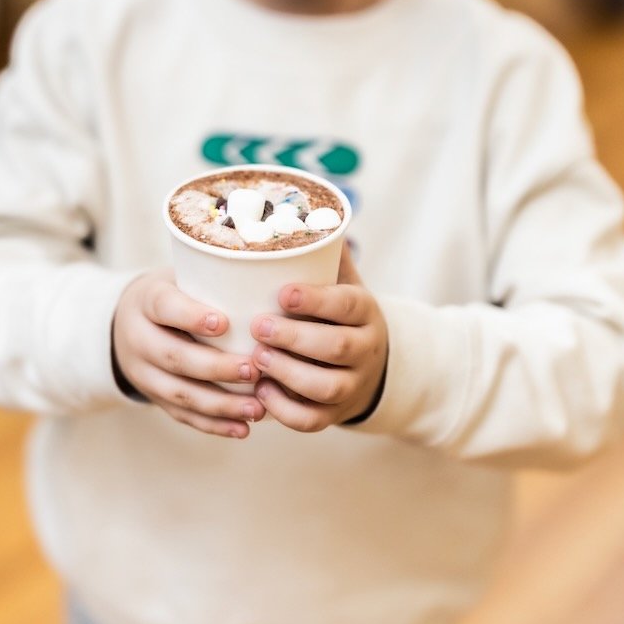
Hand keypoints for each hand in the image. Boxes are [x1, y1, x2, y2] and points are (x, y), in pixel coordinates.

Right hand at [112, 272, 265, 437]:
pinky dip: (214, 424)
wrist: (129, 322)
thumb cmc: (175, 294)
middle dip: (216, 368)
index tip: (224, 323)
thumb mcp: (181, 276)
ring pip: (180, 393)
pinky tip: (243, 428)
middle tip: (253, 370)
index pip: (166, 308)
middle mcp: (139, 338)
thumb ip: (214, 279)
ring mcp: (144, 373)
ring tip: (257, 408)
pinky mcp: (155, 397)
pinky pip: (183, 415)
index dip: (192, 317)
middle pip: (175, 358)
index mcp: (147, 301)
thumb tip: (273, 277)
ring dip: (221, 404)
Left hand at [250, 245, 387, 431]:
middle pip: (336, 346)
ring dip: (287, 373)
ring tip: (255, 358)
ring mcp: (352, 384)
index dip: (315, 300)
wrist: (368, 365)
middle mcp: (365, 347)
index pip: (345, 303)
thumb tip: (283, 203)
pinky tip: (261, 393)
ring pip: (326, 386)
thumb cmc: (335, 311)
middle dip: (294, 337)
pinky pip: (313, 420)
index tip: (281, 292)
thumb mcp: (337, 279)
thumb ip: (316, 250)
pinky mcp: (335, 414)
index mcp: (364, 309)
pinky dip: (285, 410)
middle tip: (257, 326)